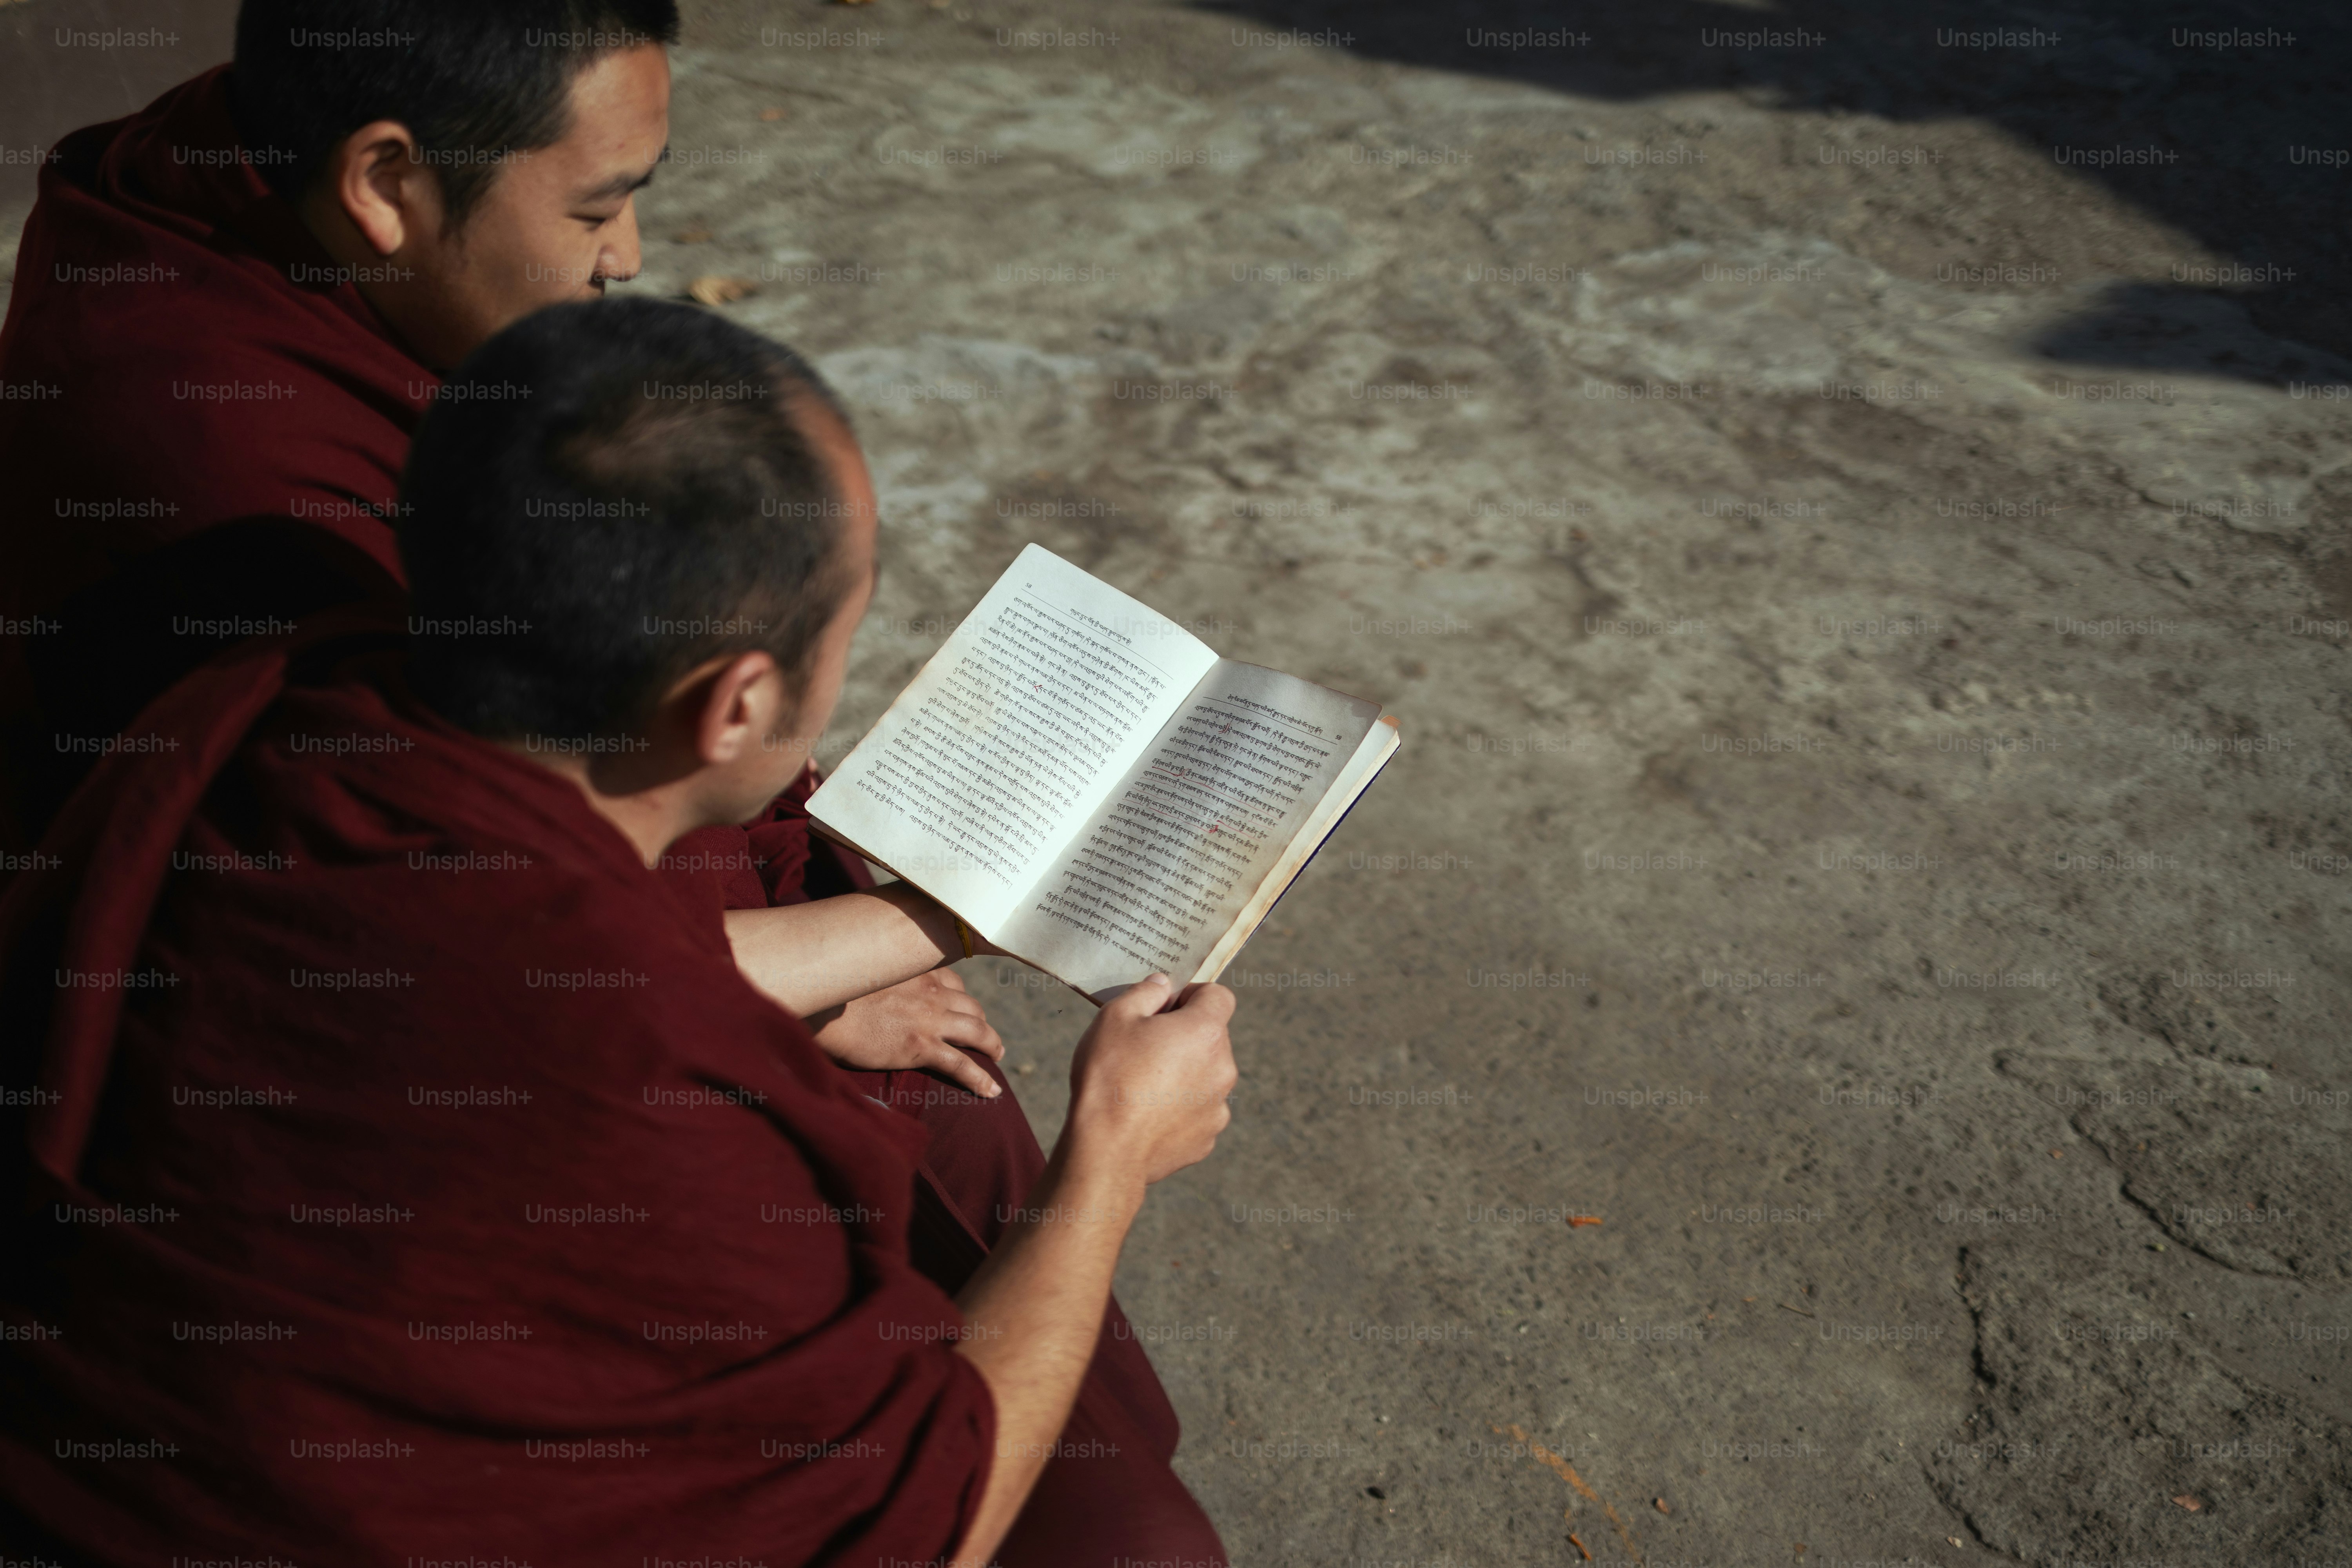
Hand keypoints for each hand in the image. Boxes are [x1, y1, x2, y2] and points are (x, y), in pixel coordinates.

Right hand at [806, 969, 1005, 1098]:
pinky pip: (962, 1065)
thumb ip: (881, 981)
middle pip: (971, 1006)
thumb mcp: (865, 975)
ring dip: (992, 1044)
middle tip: (986, 1036)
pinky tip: (991, 1091)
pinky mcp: (922, 1047)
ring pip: (977, 1031)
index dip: (961, 997)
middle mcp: (930, 992)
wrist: (825, 1009)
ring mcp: (930, 1020)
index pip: (953, 981)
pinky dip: (980, 1079)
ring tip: (997, 1056)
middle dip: (982, 1021)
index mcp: (916, 972)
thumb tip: (872, 991)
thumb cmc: (834, 993)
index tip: (963, 1007)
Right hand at [1062, 974, 1237, 1188]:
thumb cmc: (1109, 1076)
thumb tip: (1163, 985)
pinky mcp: (1207, 1137)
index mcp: (1206, 1031)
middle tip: (1145, 1047)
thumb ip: (1146, 992)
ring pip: (1206, 1076)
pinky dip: (1180, 1108)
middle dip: (1185, 1036)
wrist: (1106, 1149)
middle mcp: (1223, 1067)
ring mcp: (1218, 1106)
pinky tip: (1148, 1114)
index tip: (1165, 1008)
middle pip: (1212, 1038)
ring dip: (1185, 1073)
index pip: (1219, 996)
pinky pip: (1198, 1111)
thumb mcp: (1115, 1017)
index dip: (1192, 995)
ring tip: (1143, 1084)